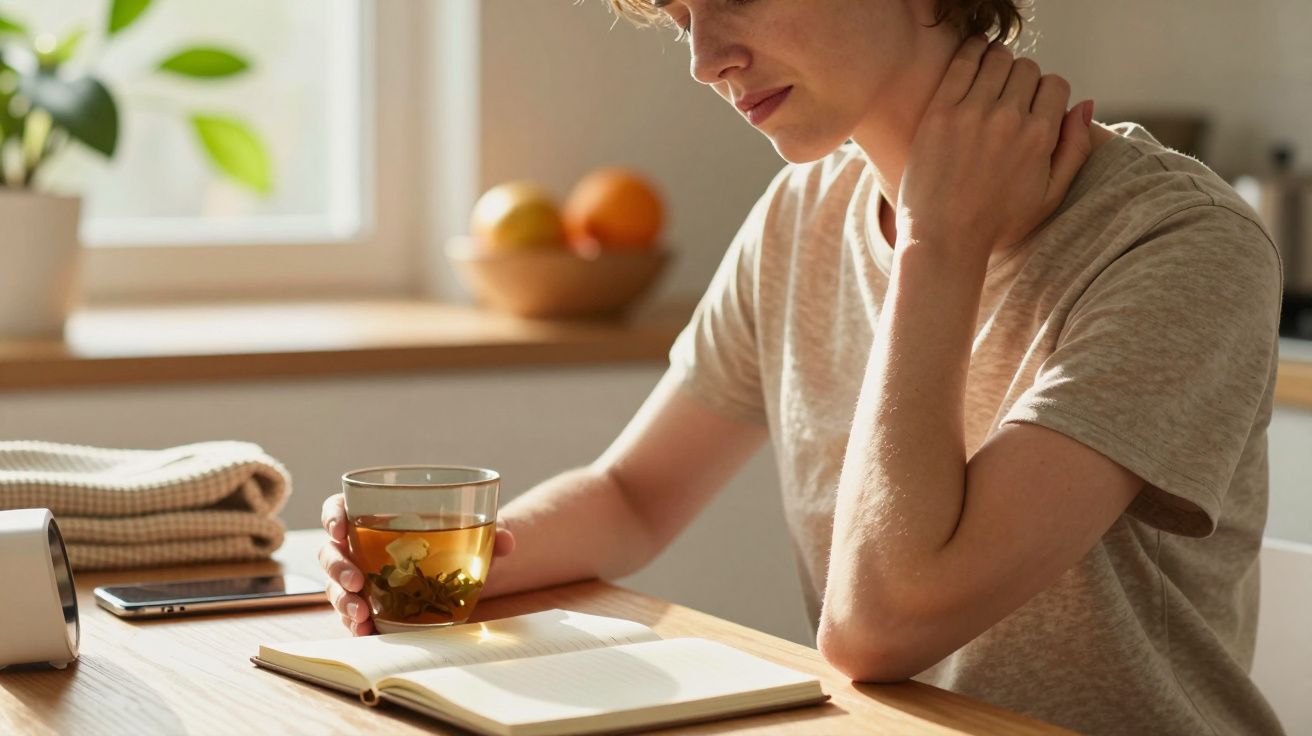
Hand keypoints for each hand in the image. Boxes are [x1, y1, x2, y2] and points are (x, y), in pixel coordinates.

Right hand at [317, 493, 516, 635]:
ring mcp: (358, 576)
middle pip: (331, 551)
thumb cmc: (456, 538)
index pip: (339, 507)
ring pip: (335, 586)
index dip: (333, 516)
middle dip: (338, 568)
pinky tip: (365, 632)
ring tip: (361, 615)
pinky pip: (350, 613)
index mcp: (373, 514)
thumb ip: (490, 532)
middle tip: (357, 582)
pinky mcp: (366, 604)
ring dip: (343, 601)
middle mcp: (358, 545)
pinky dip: (354, 624)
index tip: (340, 529)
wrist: (461, 566)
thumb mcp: (474, 532)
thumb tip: (508, 540)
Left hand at [895, 36, 1092, 259]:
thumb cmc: (997, 224)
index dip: (1047, 94)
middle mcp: (1009, 119)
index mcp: (1039, 137)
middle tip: (1009, 97)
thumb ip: (1075, 148)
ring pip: (997, 59)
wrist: (943, 239)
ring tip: (990, 80)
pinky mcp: (939, 113)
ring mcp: (972, 113)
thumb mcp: (1050, 196)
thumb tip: (1086, 104)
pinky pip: (962, 62)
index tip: (1033, 107)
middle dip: (1022, 80)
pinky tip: (973, 57)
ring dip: (998, 64)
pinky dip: (972, 52)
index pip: (1056, 85)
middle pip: (1027, 69)